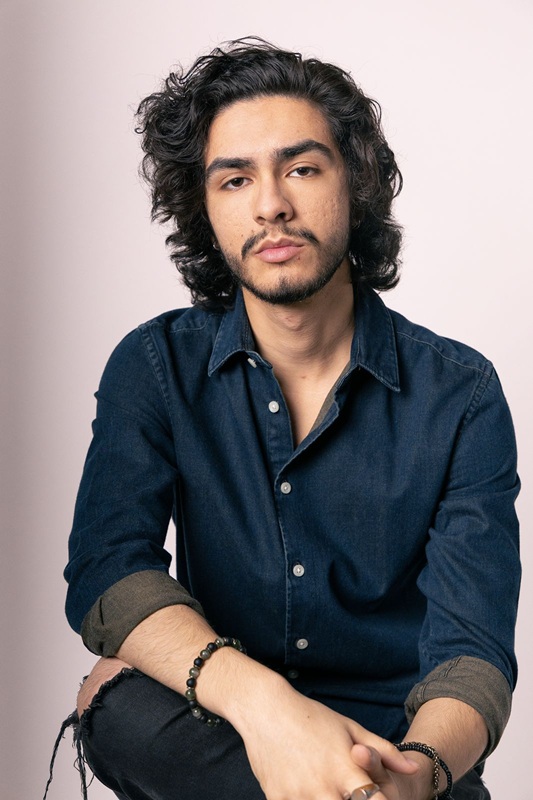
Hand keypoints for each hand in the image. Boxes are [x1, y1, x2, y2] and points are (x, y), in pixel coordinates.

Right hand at [234, 680, 416, 799]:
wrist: (266, 710)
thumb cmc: (311, 717)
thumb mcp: (350, 729)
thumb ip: (384, 751)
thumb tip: (413, 768)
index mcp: (345, 769)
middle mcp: (324, 786)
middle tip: (353, 793)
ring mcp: (299, 796)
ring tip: (330, 789)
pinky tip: (308, 788)